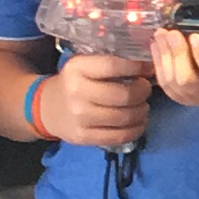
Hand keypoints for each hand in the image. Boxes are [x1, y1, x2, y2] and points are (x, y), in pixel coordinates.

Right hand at [37, 52, 152, 148]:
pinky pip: (119, 136)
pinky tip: (138, 123)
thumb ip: (112, 62)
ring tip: (142, 106)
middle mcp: (77, 92)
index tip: (150, 67)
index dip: (137, 66)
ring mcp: (79, 117)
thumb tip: (150, 63)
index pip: (113, 65)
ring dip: (142, 112)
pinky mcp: (83, 137)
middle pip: (124, 95)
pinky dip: (136, 129)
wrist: (47, 108)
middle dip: (143, 92)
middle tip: (146, 89)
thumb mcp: (86, 65)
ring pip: (125, 117)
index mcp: (77, 68)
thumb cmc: (75, 82)